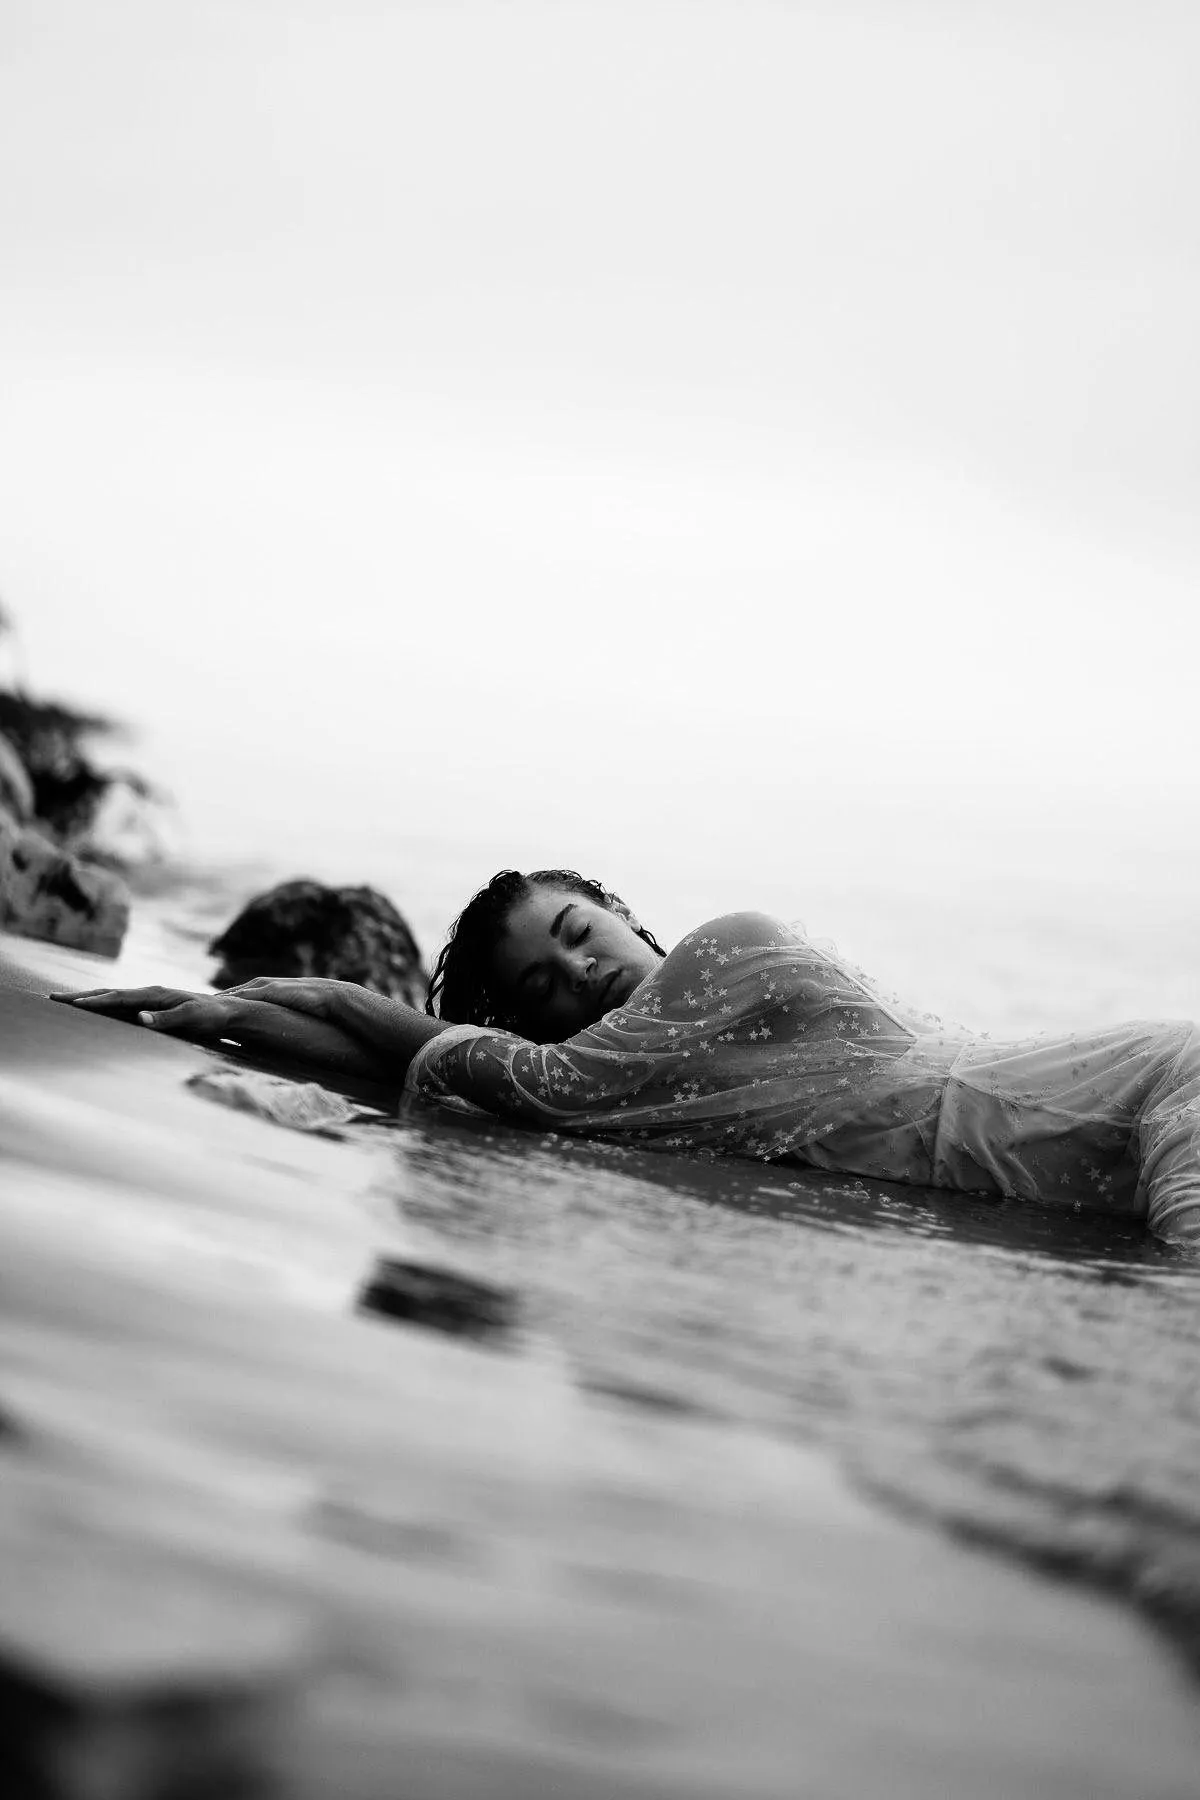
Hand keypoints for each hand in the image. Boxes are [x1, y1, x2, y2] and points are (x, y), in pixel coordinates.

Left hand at [51, 984, 388, 1078]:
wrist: (357, 1021)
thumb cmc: (315, 1041)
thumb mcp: (266, 1052)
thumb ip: (239, 1053)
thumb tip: (218, 1071)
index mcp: (218, 1014)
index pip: (161, 1007)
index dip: (123, 1009)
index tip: (84, 1014)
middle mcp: (219, 1002)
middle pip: (151, 996)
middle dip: (105, 999)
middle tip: (62, 1003)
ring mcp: (232, 1003)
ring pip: (167, 1000)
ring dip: (124, 1003)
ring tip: (86, 1007)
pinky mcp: (248, 1013)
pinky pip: (203, 1015)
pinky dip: (173, 1020)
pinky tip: (145, 1025)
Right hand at [52, 984, 255, 1040]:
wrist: (230, 1011)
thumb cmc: (212, 1017)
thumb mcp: (192, 1019)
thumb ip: (168, 1019)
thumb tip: (139, 1018)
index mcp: (155, 994)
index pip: (118, 997)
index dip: (94, 1001)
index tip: (72, 1004)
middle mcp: (150, 992)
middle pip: (109, 992)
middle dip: (81, 996)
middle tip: (52, 998)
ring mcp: (150, 998)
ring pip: (113, 997)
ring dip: (89, 999)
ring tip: (66, 1003)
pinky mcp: (153, 1006)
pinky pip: (122, 1004)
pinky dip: (104, 1005)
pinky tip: (96, 1012)